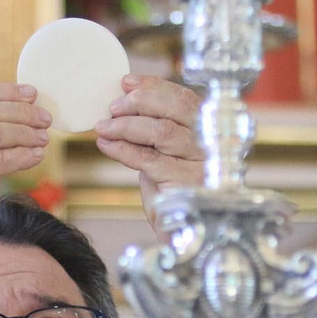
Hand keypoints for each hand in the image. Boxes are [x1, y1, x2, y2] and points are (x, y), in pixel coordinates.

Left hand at [94, 76, 203, 230]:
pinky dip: (123, 149)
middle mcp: (213, 144)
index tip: (126, 82)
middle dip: (139, 102)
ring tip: (103, 127)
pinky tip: (106, 145)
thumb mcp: (167, 155)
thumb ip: (156, 129)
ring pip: (161, 132)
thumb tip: (124, 99)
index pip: (184, 98)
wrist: (185, 235)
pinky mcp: (185, 184)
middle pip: (176, 109)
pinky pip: (149, 160)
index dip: (154, 86)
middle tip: (112, 107)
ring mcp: (202, 164)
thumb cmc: (174, 192)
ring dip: (126, 126)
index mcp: (212, 130)